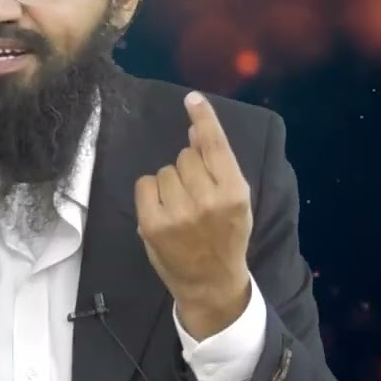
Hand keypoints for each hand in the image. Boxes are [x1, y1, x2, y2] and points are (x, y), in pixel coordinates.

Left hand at [135, 91, 251, 337]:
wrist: (211, 283)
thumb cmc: (225, 237)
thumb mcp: (236, 201)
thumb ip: (218, 166)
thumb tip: (195, 130)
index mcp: (234, 192)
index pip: (215, 146)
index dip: (204, 119)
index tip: (192, 98)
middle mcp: (207, 200)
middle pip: (185, 155)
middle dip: (188, 168)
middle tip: (196, 195)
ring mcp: (178, 213)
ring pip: (164, 169)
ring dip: (169, 182)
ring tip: (180, 206)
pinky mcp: (153, 224)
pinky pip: (144, 184)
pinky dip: (151, 192)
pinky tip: (162, 210)